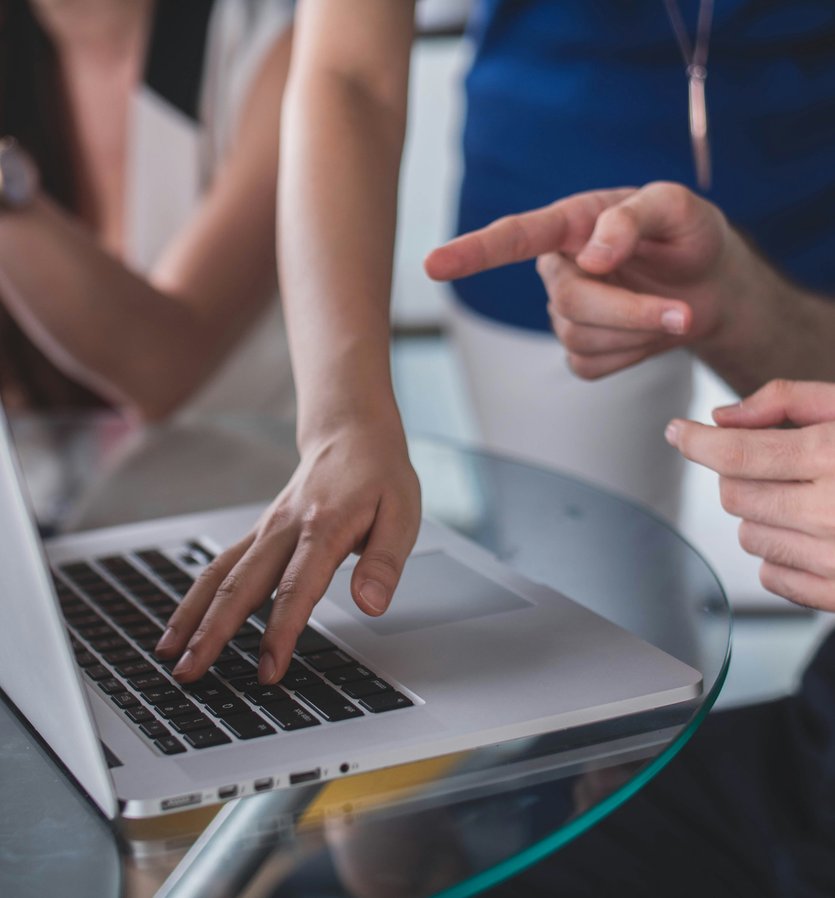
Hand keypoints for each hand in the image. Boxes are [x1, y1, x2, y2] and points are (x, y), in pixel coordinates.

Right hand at [155, 420, 420, 682]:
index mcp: (324, 527)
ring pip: (220, 574)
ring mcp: (266, 529)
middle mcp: (285, 528)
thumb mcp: (403, 514)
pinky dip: (197, 596)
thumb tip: (371, 605)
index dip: (281, 631)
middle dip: (213, 632)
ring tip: (168, 654)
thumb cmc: (379, 475)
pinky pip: (221, 564)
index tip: (268, 670)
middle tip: (190, 673)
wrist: (351, 432)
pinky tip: (182, 623)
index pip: (296, 588)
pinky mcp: (259, 532)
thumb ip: (384, 562)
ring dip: (192, 616)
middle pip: (241, 584)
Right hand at [425, 182, 744, 378]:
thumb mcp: (678, 208)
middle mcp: (559, 268)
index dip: (472, 253)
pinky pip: (591, 366)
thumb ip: (633, 218)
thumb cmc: (689, 236)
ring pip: (580, 338)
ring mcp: (566, 313)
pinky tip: (647, 334)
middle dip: (628, 312)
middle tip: (682, 313)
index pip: (513, 237)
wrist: (712, 286)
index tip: (433, 265)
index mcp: (571, 224)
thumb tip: (591, 257)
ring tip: (674, 312)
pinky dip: (631, 356)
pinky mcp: (581, 350)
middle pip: (568, 302)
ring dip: (637, 332)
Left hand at [665, 379, 834, 610]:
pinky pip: (773, 577)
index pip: (737, 454)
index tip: (677, 431)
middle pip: (735, 495)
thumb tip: (722, 418)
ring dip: (761, 513)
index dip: (695, 441)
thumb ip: (786, 400)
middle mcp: (834, 513)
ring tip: (805, 495)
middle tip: (775, 461)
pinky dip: (780, 554)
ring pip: (748, 536)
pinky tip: (814, 532)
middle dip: (741, 473)